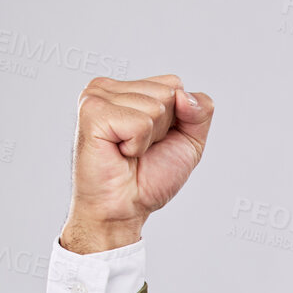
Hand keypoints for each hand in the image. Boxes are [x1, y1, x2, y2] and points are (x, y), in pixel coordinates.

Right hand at [60, 74, 213, 253]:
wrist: (124, 208)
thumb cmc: (149, 178)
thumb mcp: (189, 143)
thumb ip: (200, 113)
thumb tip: (183, 94)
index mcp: (129, 89)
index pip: (174, 84)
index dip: (177, 120)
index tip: (154, 142)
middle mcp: (110, 87)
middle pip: (167, 93)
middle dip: (163, 130)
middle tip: (140, 150)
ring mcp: (97, 96)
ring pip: (155, 107)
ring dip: (149, 140)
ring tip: (128, 152)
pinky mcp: (92, 111)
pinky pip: (140, 123)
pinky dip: (137, 145)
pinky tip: (120, 152)